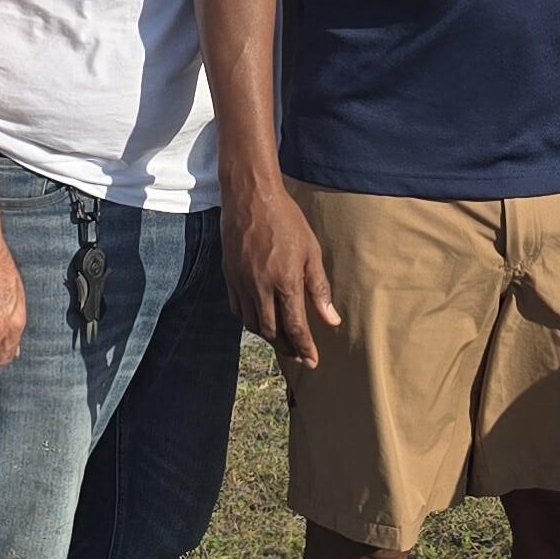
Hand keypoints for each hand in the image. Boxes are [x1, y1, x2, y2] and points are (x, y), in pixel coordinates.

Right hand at [221, 175, 339, 366]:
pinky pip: (237, 309)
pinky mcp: (228, 276)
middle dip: (287, 347)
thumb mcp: (311, 251)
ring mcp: (241, 282)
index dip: (304, 348)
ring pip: (252, 324)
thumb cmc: (286, 219)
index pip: (295, 326)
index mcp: (285, 281)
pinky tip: (259, 319)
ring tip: (282, 340)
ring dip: (268, 337)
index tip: (313, 361)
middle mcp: (260, 287)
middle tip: (299, 354)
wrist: (250, 196)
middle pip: (271, 331)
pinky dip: (249, 320)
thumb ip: (319, 288)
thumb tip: (331, 320)